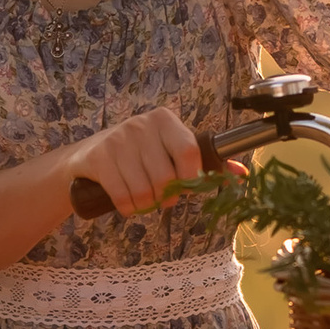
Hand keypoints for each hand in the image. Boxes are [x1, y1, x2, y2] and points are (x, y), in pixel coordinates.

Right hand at [69, 101, 207, 217]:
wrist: (88, 155)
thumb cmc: (138, 155)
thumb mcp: (169, 151)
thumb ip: (204, 162)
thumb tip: (241, 173)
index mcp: (164, 120)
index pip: (188, 151)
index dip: (191, 178)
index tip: (187, 188)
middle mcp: (141, 125)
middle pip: (166, 178)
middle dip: (166, 197)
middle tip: (162, 198)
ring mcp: (118, 140)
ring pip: (144, 191)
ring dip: (146, 205)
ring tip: (143, 199)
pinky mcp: (99, 157)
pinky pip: (122, 196)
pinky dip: (128, 208)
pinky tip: (128, 204)